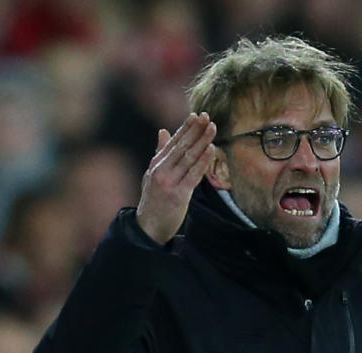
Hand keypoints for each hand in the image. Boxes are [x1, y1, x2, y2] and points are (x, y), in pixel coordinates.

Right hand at [136, 112, 216, 244]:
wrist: (149, 226)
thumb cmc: (153, 200)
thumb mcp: (152, 174)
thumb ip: (160, 153)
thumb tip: (163, 131)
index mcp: (156, 164)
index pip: (173, 142)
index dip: (186, 128)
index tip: (197, 116)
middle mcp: (161, 170)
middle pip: (181, 146)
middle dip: (195, 130)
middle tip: (207, 116)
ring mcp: (169, 182)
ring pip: (188, 158)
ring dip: (202, 141)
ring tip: (213, 128)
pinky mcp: (179, 195)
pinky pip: (194, 175)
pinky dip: (203, 161)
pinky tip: (211, 150)